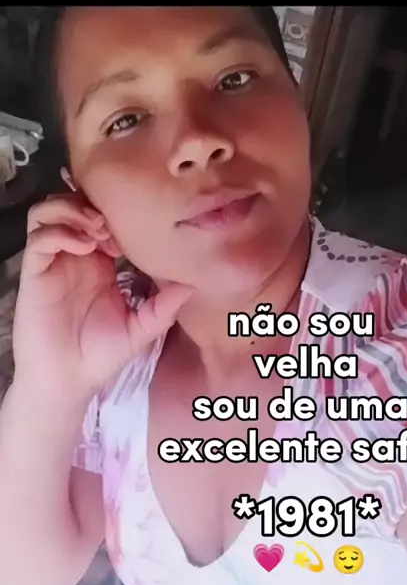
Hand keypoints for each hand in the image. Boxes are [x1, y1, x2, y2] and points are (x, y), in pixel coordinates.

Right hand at [12, 193, 191, 400]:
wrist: (69, 380)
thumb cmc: (100, 356)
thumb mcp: (142, 329)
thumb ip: (164, 307)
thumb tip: (193, 285)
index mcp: (100, 264)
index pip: (102, 218)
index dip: (116, 213)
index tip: (135, 229)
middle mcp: (75, 257)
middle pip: (73, 204)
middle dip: (92, 203)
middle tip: (112, 225)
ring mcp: (53, 263)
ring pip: (50, 212)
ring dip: (74, 211)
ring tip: (98, 231)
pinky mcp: (35, 273)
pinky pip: (39, 238)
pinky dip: (60, 233)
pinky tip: (83, 248)